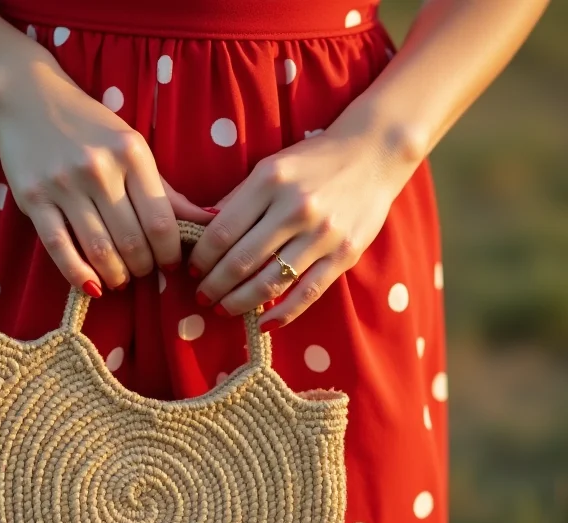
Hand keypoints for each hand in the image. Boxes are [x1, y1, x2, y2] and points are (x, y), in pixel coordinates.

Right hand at [0, 58, 212, 295]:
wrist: (27, 96)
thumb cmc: (90, 127)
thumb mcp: (134, 148)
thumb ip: (167, 190)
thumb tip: (209, 220)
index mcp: (131, 154)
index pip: (160, 221)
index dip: (170, 253)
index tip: (170, 264)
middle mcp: (98, 169)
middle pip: (132, 241)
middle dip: (143, 267)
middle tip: (144, 272)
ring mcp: (64, 185)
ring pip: (99, 249)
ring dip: (116, 275)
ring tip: (121, 279)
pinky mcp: (33, 199)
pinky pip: (59, 248)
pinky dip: (78, 274)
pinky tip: (92, 287)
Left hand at [188, 113, 420, 329]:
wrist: (374, 153)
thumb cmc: (315, 160)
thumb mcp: (271, 166)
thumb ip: (238, 199)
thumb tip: (203, 232)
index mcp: (270, 181)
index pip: (223, 231)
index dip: (202, 258)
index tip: (193, 270)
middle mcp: (295, 208)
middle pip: (242, 260)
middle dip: (215, 285)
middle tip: (202, 297)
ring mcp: (322, 234)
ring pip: (270, 282)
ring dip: (240, 302)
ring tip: (224, 309)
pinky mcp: (344, 255)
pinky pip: (307, 293)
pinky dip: (282, 314)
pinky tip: (263, 324)